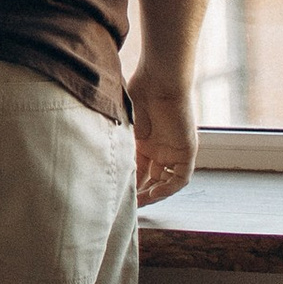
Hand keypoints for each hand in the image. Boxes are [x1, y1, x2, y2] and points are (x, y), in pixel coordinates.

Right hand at [129, 76, 196, 204]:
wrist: (160, 79)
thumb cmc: (138, 91)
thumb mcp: (123, 122)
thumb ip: (118, 141)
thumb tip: (95, 153)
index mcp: (146, 140)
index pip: (140, 169)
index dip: (131, 183)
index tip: (120, 194)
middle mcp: (161, 147)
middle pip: (153, 178)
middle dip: (141, 192)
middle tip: (128, 204)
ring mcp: (174, 149)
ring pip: (166, 180)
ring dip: (154, 194)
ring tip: (139, 203)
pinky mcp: (187, 150)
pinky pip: (181, 177)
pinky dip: (169, 188)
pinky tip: (154, 194)